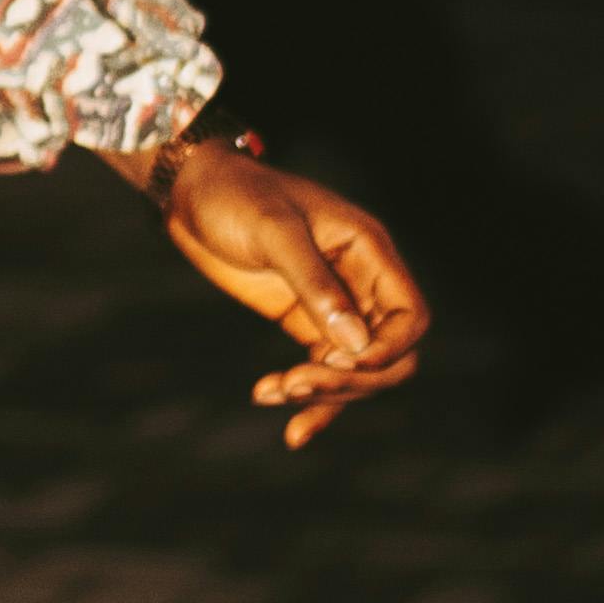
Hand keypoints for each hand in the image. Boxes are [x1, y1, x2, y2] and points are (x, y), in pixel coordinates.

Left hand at [154, 146, 428, 448]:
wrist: (192, 193)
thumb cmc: (236, 196)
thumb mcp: (274, 231)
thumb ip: (315, 283)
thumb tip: (356, 344)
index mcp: (368, 251)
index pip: (410, 316)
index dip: (388, 350)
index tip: (341, 362)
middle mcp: (361, 282)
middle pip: (388, 354)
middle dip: (351, 380)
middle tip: (295, 384)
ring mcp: (334, 306)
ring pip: (356, 371)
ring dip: (323, 394)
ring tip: (273, 393)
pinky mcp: (304, 322)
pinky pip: (322, 370)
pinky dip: (307, 397)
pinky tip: (274, 409)